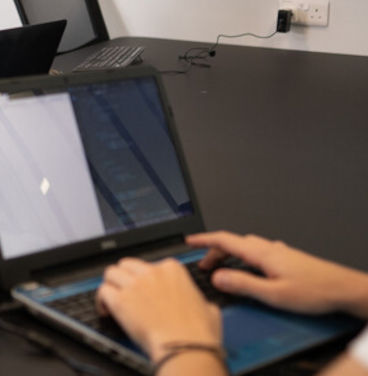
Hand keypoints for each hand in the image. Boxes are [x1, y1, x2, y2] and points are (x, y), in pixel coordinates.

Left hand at [96, 257, 221, 363]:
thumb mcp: (208, 308)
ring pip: (110, 273)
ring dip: (111, 285)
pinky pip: (103, 291)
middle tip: (124, 291)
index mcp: (173, 269)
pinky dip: (101, 301)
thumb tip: (199, 304)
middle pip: (126, 265)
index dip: (143, 278)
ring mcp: (134, 285)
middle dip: (124, 277)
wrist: (186, 346)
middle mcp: (151, 272)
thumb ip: (197, 299)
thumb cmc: (198, 332)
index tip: (143, 290)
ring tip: (112, 299)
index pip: (148, 264)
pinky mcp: (120, 300)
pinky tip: (106, 311)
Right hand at [188, 231, 367, 319]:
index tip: (189, 241)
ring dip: (230, 254)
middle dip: (214, 251)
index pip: (225, 240)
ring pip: (246, 246)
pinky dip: (245, 257)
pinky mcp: (287, 258)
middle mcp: (269, 248)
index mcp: (262, 253)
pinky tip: (250, 269)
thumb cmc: (315, 292)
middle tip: (203, 265)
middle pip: (234, 242)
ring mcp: (279, 252)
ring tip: (223, 268)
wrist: (344, 289)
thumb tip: (217, 277)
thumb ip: (243, 284)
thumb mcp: (274, 294)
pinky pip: (258, 251)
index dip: (204, 240)